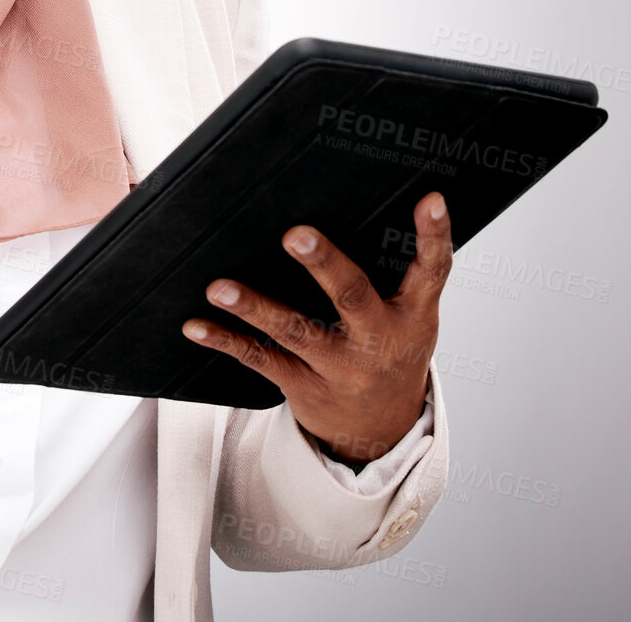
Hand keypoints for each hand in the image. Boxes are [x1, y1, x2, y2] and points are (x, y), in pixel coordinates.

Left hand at [182, 191, 451, 463]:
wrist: (380, 430)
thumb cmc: (390, 350)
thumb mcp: (409, 315)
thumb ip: (397, 269)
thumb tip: (357, 201)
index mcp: (413, 316)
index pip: (432, 271)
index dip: (433, 235)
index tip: (430, 200)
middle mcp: (378, 342)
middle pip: (352, 297)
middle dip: (324, 265)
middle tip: (296, 235)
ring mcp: (340, 368)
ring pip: (295, 332)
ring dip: (255, 308)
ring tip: (220, 288)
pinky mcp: (304, 385)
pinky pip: (260, 359)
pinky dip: (225, 340)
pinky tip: (197, 325)